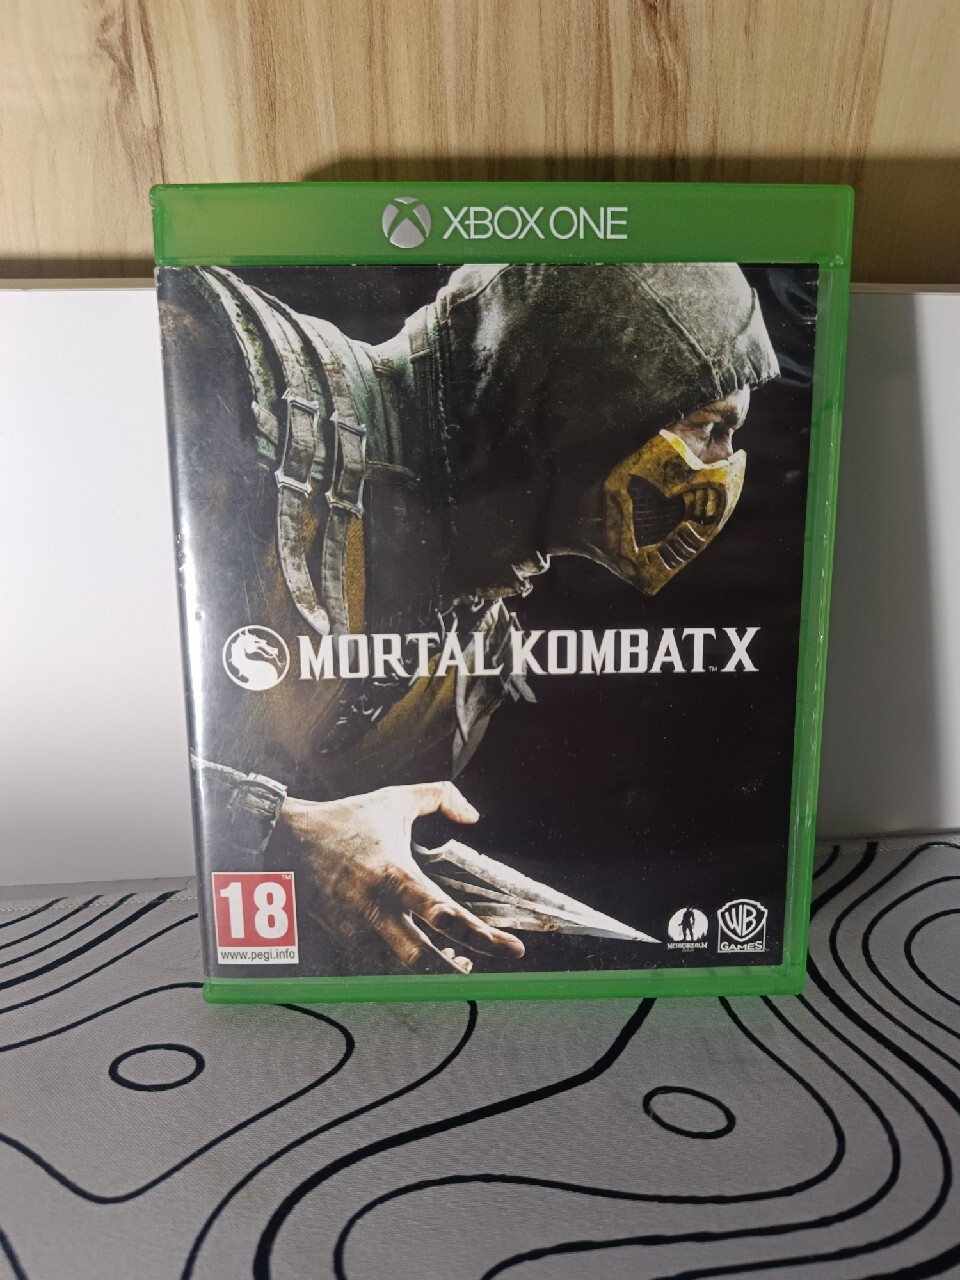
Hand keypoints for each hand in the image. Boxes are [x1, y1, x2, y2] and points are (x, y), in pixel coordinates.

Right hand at [272, 782, 525, 973]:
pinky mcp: (343, 938)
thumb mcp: (396, 800)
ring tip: (457, 960)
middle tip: (480, 963)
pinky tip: (423, 955)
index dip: (482, 935)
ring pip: (400, 968)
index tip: (512, 948)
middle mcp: (376, 908)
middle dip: (456, 968)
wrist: (287, 839)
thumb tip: (474, 816)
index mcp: (394, 875)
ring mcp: (357, 928)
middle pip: (422, 958)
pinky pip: (380, 963)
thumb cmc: (344, 819)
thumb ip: (441, 797)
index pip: (444, 915)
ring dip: (432, 970)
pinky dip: (404, 965)